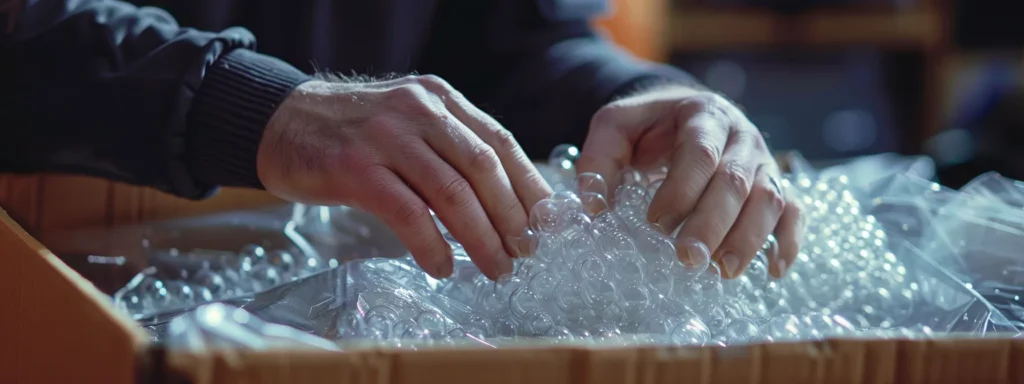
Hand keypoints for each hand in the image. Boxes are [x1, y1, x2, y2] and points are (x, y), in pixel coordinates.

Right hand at [257, 75, 551, 279]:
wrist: (280, 121)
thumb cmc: (353, 132)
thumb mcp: (409, 122)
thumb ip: (451, 149)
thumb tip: (506, 203)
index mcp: (440, 98)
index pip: (499, 142)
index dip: (529, 186)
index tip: (547, 224)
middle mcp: (419, 110)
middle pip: (483, 168)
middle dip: (512, 218)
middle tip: (525, 253)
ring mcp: (386, 136)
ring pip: (452, 193)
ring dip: (481, 238)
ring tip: (495, 268)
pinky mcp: (355, 167)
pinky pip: (408, 213)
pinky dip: (432, 246)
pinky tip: (442, 267)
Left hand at [576, 86, 802, 278]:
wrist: (681, 111)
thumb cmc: (648, 125)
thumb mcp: (615, 127)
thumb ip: (599, 160)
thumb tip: (593, 205)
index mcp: (703, 115)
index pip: (699, 153)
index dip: (680, 190)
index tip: (655, 224)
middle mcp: (741, 136)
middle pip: (736, 181)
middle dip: (713, 223)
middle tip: (688, 259)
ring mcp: (764, 161)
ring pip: (769, 198)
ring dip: (749, 238)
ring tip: (723, 271)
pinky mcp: (776, 184)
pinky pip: (794, 211)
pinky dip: (788, 241)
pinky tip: (773, 271)